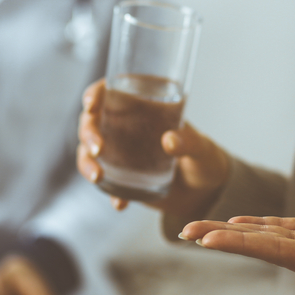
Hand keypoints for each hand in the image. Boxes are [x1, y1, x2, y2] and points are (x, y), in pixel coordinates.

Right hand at [76, 79, 229, 218]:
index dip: (96, 93)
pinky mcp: (122, 178)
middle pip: (92, 121)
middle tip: (98, 148)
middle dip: (88, 132)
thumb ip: (189, 142)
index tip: (90, 104)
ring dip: (87, 162)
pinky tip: (120, 204)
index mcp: (144, 107)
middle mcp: (127, 127)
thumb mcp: (202, 148)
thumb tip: (169, 140)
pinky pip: (105, 182)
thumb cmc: (205, 159)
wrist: (206, 193)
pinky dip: (108, 193)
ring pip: (90, 151)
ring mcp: (121, 153)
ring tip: (98, 177)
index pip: (112, 91)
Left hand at [179, 214, 294, 288]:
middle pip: (259, 243)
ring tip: (195, 227)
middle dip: (221, 237)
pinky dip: (259, 221)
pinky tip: (236, 219)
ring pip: (265, 233)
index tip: (206, 240)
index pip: (274, 252)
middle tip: (183, 229)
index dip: (239, 243)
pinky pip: (284, 225)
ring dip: (231, 229)